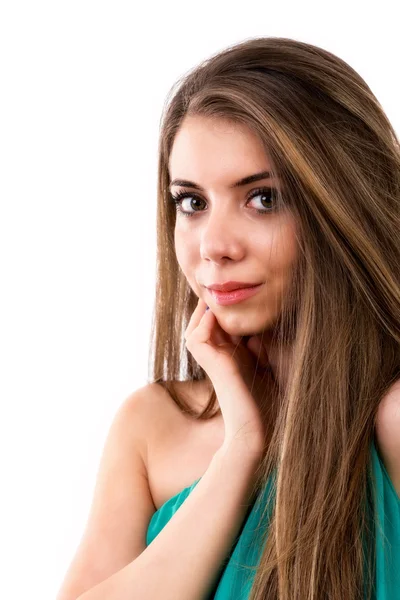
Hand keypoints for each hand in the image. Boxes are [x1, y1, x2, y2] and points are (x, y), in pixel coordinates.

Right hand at [184, 298, 275, 455]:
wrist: (261, 432)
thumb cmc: (269, 405)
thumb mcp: (271, 366)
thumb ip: (264, 345)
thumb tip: (260, 326)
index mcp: (233, 356)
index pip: (221, 324)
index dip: (225, 308)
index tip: (238, 293)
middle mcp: (220, 357)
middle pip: (205, 322)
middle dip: (212, 304)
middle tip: (224, 289)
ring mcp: (214, 362)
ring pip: (195, 328)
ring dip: (205, 310)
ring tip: (217, 296)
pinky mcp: (214, 366)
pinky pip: (196, 338)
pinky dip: (203, 323)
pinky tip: (218, 314)